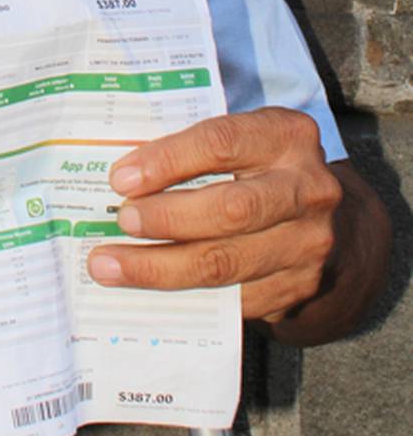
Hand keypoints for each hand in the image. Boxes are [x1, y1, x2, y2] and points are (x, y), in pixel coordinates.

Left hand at [86, 107, 341, 322]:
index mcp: (285, 137)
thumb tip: (118, 182)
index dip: (167, 161)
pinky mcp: (296, 287)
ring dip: (157, 267)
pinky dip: (177, 294)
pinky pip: (227, 298)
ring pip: (224, 262)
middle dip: (165, 218)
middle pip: (229, 209)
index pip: (222, 143)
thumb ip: (188, 156)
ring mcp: (307, 243)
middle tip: (120, 221)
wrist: (325, 226)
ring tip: (109, 265)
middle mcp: (306, 189)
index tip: (121, 179)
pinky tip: (141, 290)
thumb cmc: (256, 176)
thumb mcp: (238, 148)